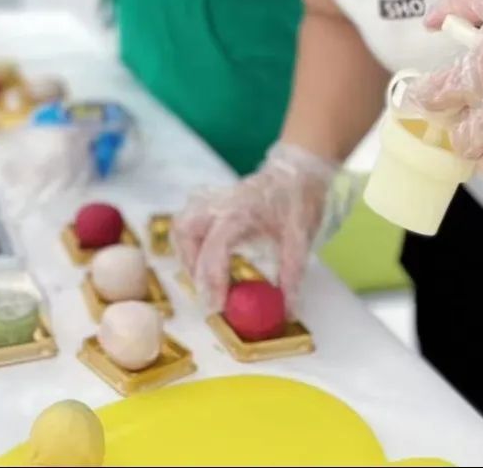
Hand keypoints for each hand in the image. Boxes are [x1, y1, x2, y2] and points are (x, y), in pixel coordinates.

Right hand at [174, 143, 336, 314]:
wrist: (297, 173)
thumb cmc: (298, 202)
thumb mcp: (300, 240)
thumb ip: (291, 276)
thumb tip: (287, 310)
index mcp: (240, 212)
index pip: (215, 247)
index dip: (212, 279)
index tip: (218, 306)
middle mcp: (220, 203)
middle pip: (185, 231)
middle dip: (191, 265)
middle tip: (209, 290)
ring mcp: (212, 199)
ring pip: (181, 224)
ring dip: (187, 253)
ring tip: (205, 275)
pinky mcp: (211, 201)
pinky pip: (187, 219)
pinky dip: (189, 241)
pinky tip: (205, 255)